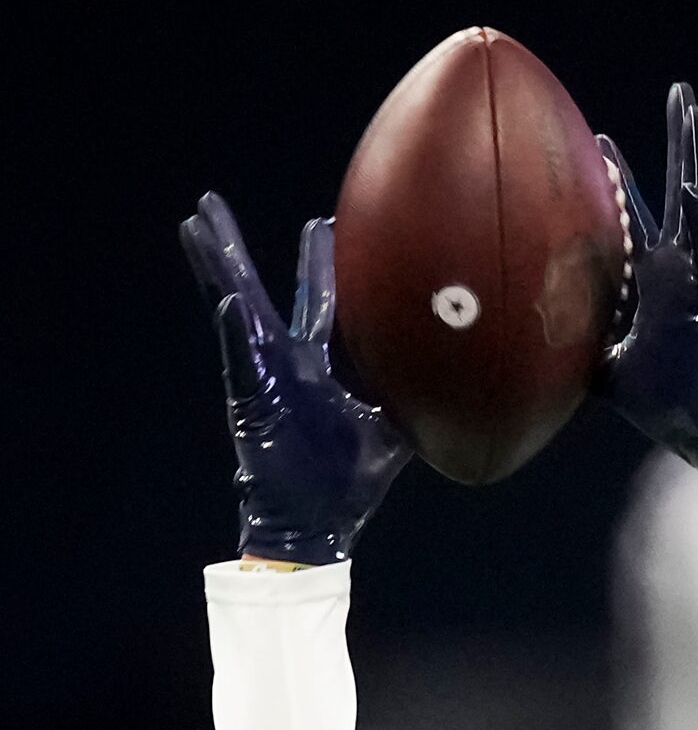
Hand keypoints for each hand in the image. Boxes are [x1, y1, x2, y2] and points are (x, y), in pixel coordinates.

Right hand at [181, 192, 409, 565]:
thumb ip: (417, 403)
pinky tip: (224, 294)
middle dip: (245, 250)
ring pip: (237, 307)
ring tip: (198, 221)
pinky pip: (240, 356)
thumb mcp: (395, 434)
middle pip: (269, 291)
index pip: (321, 306)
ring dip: (219, 266)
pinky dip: (233, 329)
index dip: (321, 267)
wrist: (315, 522)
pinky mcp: (251, 397)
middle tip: (223, 207)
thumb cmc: (350, 484)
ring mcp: (265, 375)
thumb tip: (467, 384)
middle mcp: (288, 363)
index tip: (320, 225)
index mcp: (319, 368)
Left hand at [595, 84, 697, 476]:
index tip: (601, 145)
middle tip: (679, 97)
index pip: (635, 219)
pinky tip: (690, 189)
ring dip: (696, 157)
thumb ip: (576, 355)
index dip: (622, 182)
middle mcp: (681, 269)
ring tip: (693, 112)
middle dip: (677, 143)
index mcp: (657, 282)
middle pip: (678, 191)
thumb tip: (532, 357)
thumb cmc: (667, 406)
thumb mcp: (608, 375)